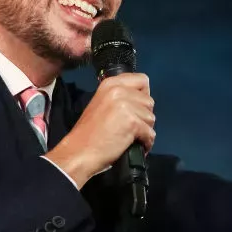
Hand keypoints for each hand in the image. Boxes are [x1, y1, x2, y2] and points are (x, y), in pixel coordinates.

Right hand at [45, 73, 154, 187]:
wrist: (80, 151)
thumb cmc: (90, 132)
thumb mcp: (102, 103)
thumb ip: (120, 97)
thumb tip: (140, 102)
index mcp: (111, 84)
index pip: (142, 80)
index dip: (144, 95)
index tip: (137, 108)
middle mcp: (119, 90)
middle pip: (149, 101)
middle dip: (144, 116)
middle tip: (131, 126)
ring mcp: (126, 105)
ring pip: (151, 117)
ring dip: (145, 130)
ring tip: (131, 137)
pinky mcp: (132, 122)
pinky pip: (150, 133)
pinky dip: (146, 143)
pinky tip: (135, 145)